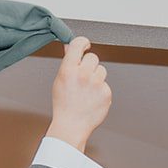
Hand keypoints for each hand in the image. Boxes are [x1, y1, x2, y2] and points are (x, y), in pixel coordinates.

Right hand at [47, 37, 111, 151]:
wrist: (71, 125)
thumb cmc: (64, 104)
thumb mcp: (60, 80)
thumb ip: (68, 62)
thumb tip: (70, 47)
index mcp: (68, 69)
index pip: (78, 44)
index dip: (83, 43)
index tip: (85, 45)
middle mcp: (83, 74)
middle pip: (93, 57)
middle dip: (90, 64)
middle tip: (84, 76)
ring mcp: (96, 84)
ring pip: (102, 70)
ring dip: (96, 77)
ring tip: (87, 90)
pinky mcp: (106, 93)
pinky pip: (106, 84)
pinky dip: (101, 90)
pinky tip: (92, 99)